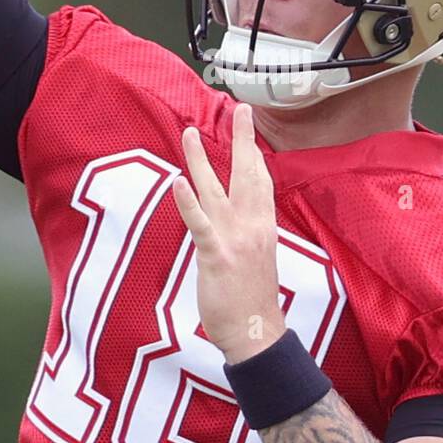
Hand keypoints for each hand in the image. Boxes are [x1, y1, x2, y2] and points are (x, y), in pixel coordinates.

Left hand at [171, 102, 286, 364]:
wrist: (256, 333)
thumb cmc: (253, 299)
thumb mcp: (258, 257)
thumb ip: (249, 231)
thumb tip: (239, 216)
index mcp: (264, 226)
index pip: (261, 181)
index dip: (256, 152)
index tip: (251, 126)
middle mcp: (253, 226)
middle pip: (248, 174)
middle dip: (244, 140)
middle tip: (242, 109)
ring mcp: (235, 239)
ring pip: (216, 190)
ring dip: (201, 160)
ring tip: (188, 133)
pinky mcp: (216, 255)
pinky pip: (200, 222)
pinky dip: (188, 201)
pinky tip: (177, 181)